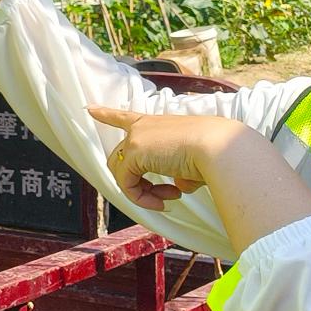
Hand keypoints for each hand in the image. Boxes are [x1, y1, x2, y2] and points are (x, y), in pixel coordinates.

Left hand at [88, 106, 310, 251]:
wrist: (220, 148)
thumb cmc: (216, 153)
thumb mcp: (193, 162)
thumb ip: (179, 171)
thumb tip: (176, 186)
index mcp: (156, 123)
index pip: (125, 117)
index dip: (107, 114)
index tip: (90, 108)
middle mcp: (142, 128)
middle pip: (121, 159)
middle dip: (139, 183)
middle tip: (167, 196)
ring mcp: (135, 140)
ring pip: (121, 173)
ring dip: (143, 193)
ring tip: (167, 200)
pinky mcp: (133, 154)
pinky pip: (127, 184)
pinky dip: (142, 198)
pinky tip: (163, 202)